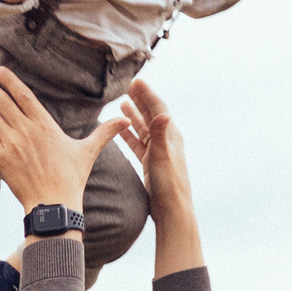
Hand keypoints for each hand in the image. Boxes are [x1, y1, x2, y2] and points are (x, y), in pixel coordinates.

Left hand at [0, 67, 124, 217]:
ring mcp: (13, 144)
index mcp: (46, 126)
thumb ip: (105, 132)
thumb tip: (126, 121)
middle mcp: (27, 131)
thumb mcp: (89, 151)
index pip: (25, 96)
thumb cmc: (72, 178)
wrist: (55, 204)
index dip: (10, 81)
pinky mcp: (2, 158)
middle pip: (4, 102)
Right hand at [120, 80, 191, 217]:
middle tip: (127, 86)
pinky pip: (138, 143)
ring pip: (143, 128)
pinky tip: (120, 129)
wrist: (171, 210)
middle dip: (140, 100)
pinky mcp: (150, 163)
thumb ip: (159, 134)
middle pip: (150, 115)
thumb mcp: (162, 157)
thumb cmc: (168, 184)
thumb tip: (163, 113)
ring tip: (122, 103)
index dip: (147, 94)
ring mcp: (157, 152)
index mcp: (170, 136)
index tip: (136, 81)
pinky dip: (129, 134)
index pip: (158, 108)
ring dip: (134, 115)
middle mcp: (165, 141)